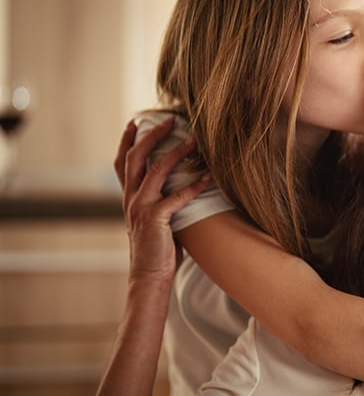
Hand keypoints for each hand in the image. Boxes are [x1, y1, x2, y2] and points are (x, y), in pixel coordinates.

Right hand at [114, 118, 209, 285]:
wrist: (149, 275)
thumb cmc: (157, 248)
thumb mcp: (153, 219)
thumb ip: (159, 200)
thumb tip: (178, 184)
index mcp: (129, 197)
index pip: (122, 162)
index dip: (127, 140)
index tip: (135, 121)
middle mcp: (131, 199)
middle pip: (135, 158)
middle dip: (151, 136)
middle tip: (168, 120)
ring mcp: (141, 207)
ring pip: (156, 170)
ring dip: (176, 152)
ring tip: (193, 140)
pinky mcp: (155, 218)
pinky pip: (177, 196)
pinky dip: (194, 184)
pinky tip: (209, 176)